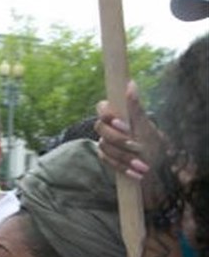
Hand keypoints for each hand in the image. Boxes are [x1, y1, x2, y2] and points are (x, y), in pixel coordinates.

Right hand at [95, 81, 168, 208]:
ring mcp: (105, 142)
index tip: (123, 125)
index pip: (101, 107)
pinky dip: (122, 167)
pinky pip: (106, 160)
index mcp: (118, 115)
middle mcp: (109, 127)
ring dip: (124, 156)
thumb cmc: (153, 144)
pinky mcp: (105, 156)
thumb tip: (131, 84)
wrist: (156, 169)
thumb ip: (135, 108)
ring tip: (142, 165)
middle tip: (137, 146)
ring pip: (104, 146)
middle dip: (119, 140)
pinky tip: (136, 173)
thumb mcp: (146, 126)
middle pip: (100, 128)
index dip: (108, 115)